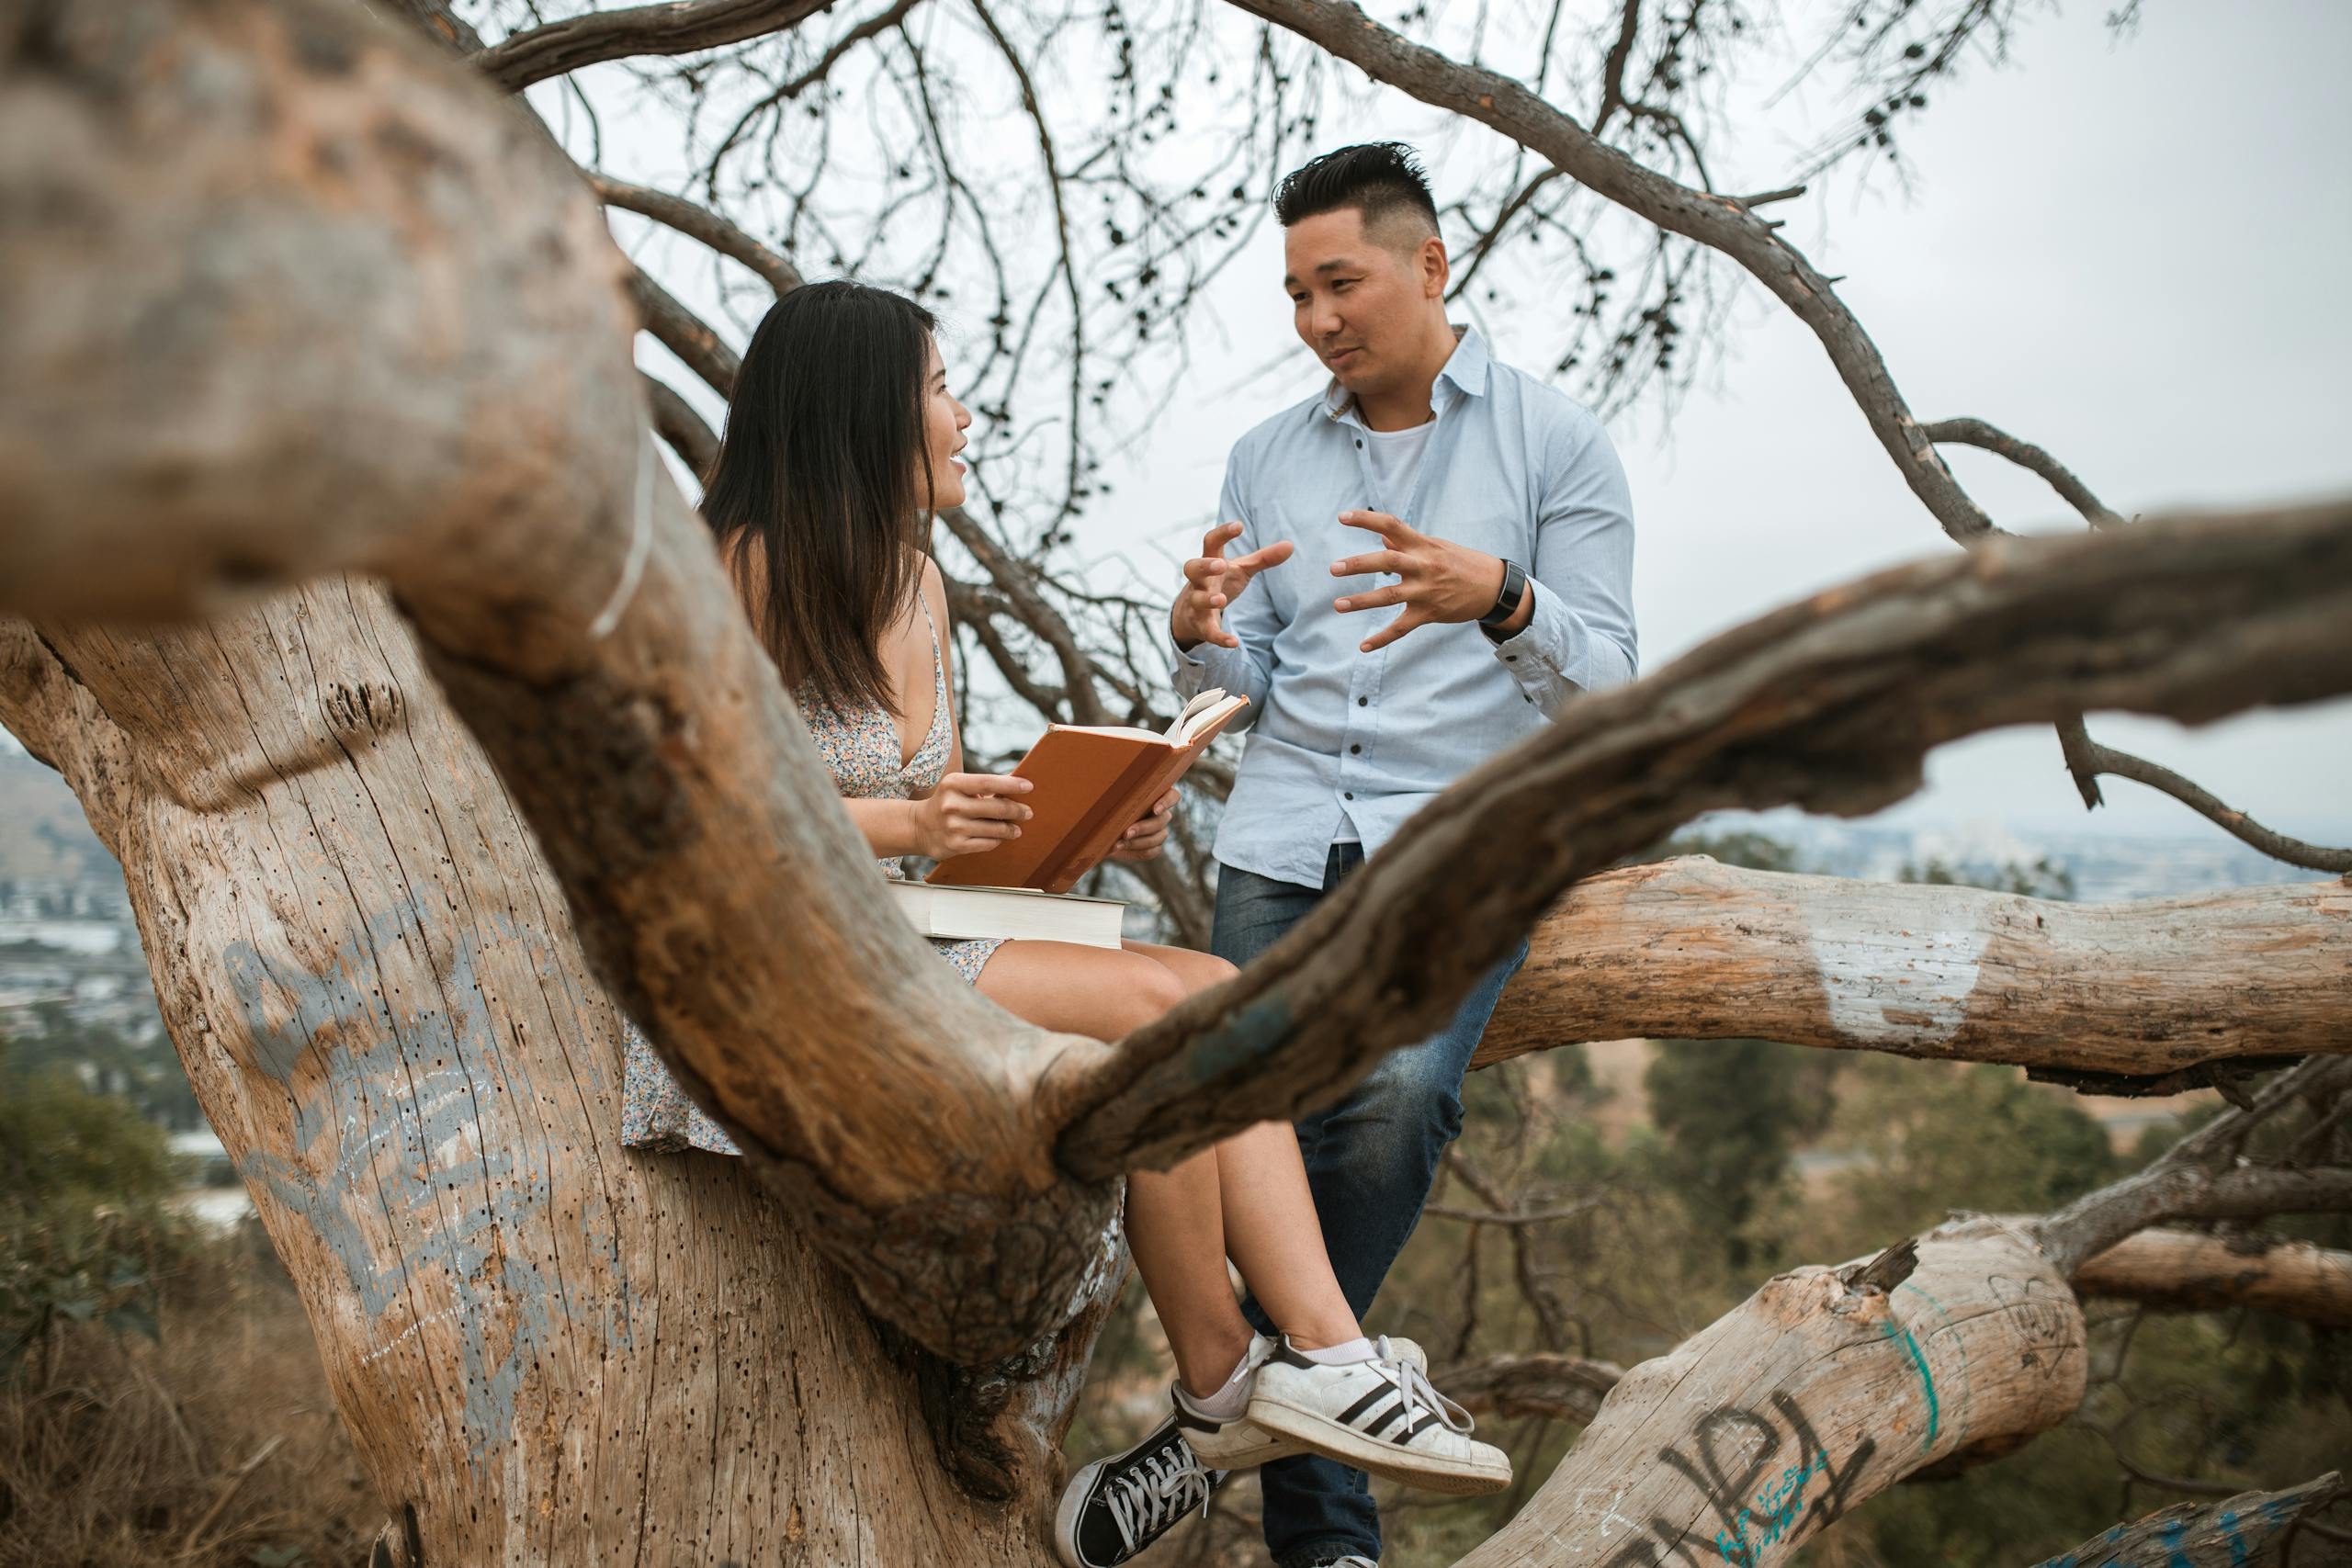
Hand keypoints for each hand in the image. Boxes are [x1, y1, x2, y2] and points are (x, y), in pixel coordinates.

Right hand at [911, 773, 1033, 859]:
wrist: (919, 827)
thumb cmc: (947, 803)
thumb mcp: (958, 788)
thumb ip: (982, 787)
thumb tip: (1016, 788)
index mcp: (953, 784)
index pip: (987, 782)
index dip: (1011, 785)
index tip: (1029, 786)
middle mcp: (952, 805)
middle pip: (996, 807)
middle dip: (1017, 810)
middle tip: (1028, 812)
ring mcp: (954, 826)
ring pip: (995, 828)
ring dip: (1011, 828)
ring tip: (1016, 828)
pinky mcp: (956, 845)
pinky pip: (988, 843)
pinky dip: (998, 839)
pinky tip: (1000, 837)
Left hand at [1107, 787, 1177, 861]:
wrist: (1100, 829)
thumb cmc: (1105, 807)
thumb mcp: (1109, 799)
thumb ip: (1116, 795)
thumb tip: (1111, 794)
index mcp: (1155, 796)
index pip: (1173, 796)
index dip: (1167, 802)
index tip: (1155, 809)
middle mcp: (1161, 814)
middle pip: (1162, 820)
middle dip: (1143, 828)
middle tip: (1126, 833)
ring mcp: (1160, 831)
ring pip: (1157, 838)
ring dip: (1136, 843)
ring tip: (1117, 844)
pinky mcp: (1153, 847)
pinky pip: (1150, 852)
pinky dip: (1134, 851)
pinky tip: (1119, 849)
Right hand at [1172, 520, 1294, 651]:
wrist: (1192, 612)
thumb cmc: (1220, 582)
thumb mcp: (1241, 570)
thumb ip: (1264, 559)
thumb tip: (1290, 545)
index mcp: (1210, 562)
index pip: (1211, 543)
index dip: (1222, 533)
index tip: (1239, 526)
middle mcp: (1200, 581)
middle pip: (1192, 568)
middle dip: (1204, 566)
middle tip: (1220, 565)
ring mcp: (1196, 603)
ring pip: (1196, 600)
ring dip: (1208, 600)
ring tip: (1222, 600)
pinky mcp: (1201, 625)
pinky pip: (1208, 631)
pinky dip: (1219, 637)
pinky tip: (1234, 643)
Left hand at [1329, 510, 1507, 652]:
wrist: (1493, 586)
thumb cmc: (1461, 562)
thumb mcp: (1436, 547)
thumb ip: (1408, 543)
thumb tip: (1382, 538)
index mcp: (1423, 545)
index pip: (1391, 525)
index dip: (1366, 520)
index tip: (1341, 517)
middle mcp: (1423, 566)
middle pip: (1387, 561)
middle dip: (1358, 564)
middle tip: (1334, 568)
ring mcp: (1426, 591)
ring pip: (1389, 595)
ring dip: (1362, 601)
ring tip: (1338, 605)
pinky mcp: (1429, 613)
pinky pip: (1402, 628)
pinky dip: (1382, 638)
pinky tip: (1364, 646)